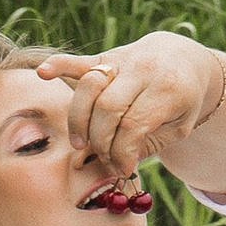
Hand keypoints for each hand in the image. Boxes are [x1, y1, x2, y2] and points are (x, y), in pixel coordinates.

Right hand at [40, 37, 225, 187]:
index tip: (122, 169)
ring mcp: (124, 59)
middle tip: (103, 159)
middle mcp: (144, 70)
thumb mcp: (177, 127)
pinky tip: (43, 73)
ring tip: (80, 144)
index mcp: (168, 89)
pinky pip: (80, 60)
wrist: (183, 59)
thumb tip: (116, 167)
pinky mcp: (106, 56)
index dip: (122, 152)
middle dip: (100, 140)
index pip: (133, 125)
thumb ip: (147, 146)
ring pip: (91, 85)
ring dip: (79, 118)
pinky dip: (59, 64)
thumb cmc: (180, 101)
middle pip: (108, 107)